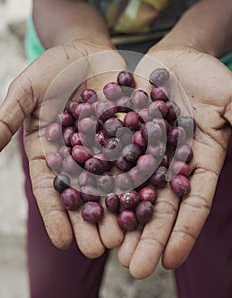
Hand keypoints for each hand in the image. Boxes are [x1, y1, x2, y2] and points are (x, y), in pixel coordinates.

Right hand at [0, 40, 125, 256]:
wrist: (87, 50)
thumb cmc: (53, 68)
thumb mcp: (27, 89)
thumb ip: (8, 116)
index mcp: (52, 151)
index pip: (51, 189)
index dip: (55, 215)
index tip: (63, 242)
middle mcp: (79, 156)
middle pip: (83, 194)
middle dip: (89, 222)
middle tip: (99, 249)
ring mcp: (106, 147)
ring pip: (111, 183)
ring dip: (117, 209)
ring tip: (124, 235)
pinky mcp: (130, 135)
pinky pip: (136, 158)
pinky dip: (141, 178)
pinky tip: (149, 198)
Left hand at [118, 46, 231, 277]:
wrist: (172, 59)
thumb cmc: (205, 75)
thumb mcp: (228, 95)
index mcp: (197, 160)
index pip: (193, 200)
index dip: (185, 230)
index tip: (171, 259)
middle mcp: (168, 163)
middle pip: (159, 203)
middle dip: (148, 235)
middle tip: (135, 268)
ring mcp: (142, 152)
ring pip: (130, 190)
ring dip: (120, 218)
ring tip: (109, 249)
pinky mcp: (119, 138)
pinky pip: (108, 161)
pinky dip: (98, 181)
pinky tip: (86, 204)